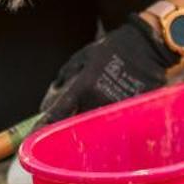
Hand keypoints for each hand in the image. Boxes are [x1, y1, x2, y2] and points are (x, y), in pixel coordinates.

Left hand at [39, 14, 172, 124]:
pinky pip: (114, 124)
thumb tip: (52, 92)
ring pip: (95, 128)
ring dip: (86, 131)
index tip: (35, 133)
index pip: (60, 111)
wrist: (147, 46)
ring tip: (81, 133)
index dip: (45, 124)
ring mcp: (116, 108)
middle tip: (57, 137)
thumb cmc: (114, 47)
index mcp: (84, 85)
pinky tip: (104, 124)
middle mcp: (98, 100)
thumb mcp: (84, 55)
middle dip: (65, 132)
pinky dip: (106, 125)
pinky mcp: (131, 111)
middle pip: (76, 126)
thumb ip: (65, 74)